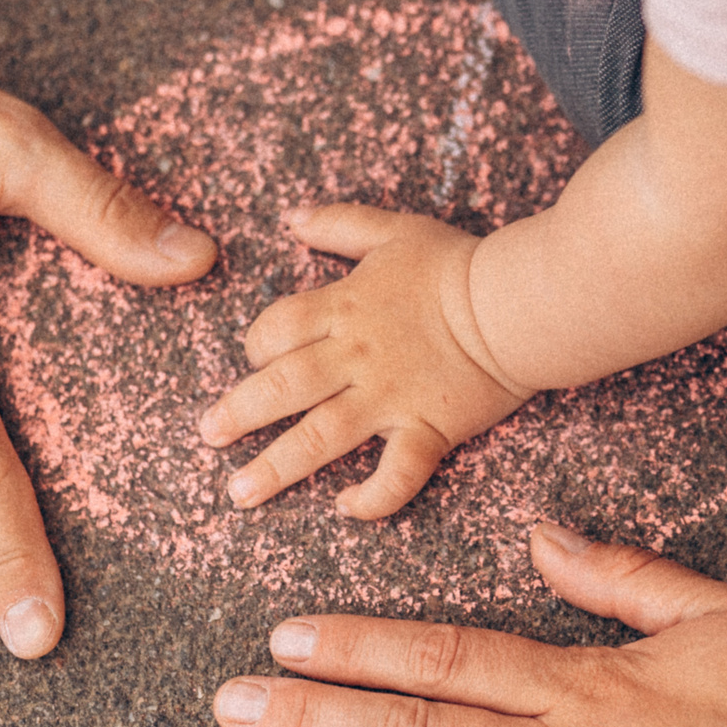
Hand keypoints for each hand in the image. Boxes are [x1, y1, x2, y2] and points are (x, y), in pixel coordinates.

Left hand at [200, 206, 532, 518]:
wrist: (519, 301)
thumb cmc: (458, 265)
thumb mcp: (393, 231)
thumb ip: (339, 224)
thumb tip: (291, 217)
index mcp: (345, 307)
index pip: (278, 329)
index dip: (256, 346)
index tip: (254, 361)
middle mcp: (358, 356)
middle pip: (284, 386)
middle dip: (239, 412)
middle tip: (207, 436)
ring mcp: (391, 396)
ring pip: (322, 436)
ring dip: (277, 467)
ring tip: (241, 493)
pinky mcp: (429, 428)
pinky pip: (397, 474)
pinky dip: (371, 497)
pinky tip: (345, 508)